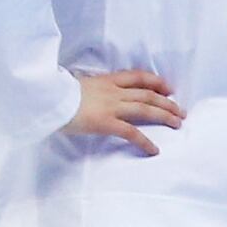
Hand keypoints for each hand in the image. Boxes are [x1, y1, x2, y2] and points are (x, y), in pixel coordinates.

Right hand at [64, 67, 182, 154]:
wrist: (47, 97)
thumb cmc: (54, 93)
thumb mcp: (74, 85)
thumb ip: (87, 89)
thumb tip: (87, 94)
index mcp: (104, 80)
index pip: (137, 77)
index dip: (155, 81)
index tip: (168, 87)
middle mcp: (112, 91)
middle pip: (147, 94)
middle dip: (167, 102)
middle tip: (180, 110)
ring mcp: (111, 106)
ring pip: (146, 109)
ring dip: (165, 116)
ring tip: (177, 123)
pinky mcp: (106, 123)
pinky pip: (131, 133)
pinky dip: (145, 142)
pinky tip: (154, 150)